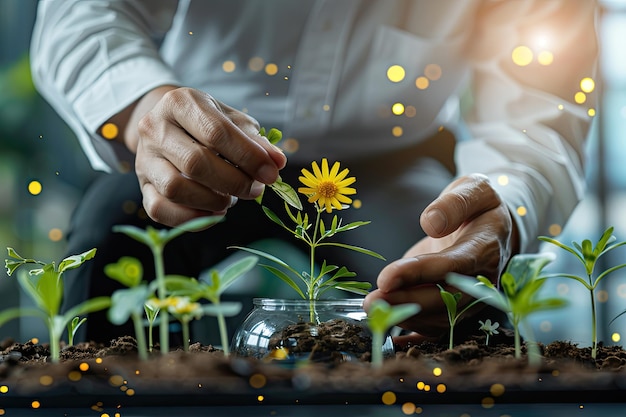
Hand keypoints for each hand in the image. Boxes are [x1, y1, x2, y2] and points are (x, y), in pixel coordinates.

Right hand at [117, 86, 286, 225]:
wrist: (168, 124)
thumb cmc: (207, 123)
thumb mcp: (232, 121)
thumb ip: (255, 141)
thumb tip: (277, 162)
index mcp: (180, 103)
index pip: (216, 133)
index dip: (248, 157)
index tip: (272, 173)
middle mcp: (155, 128)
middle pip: (195, 163)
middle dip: (234, 182)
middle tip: (255, 190)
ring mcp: (145, 159)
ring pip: (176, 188)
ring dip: (213, 201)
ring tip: (231, 199)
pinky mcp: (142, 186)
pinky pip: (161, 209)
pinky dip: (193, 218)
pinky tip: (214, 212)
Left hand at [363, 174, 518, 340]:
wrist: (493, 227)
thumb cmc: (479, 206)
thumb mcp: (473, 189)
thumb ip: (455, 202)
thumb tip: (430, 223)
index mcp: (486, 248)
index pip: (452, 265)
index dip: (419, 273)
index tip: (387, 277)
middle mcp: (481, 280)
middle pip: (445, 300)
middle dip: (406, 302)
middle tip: (372, 301)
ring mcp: (471, 298)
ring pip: (440, 318)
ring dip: (405, 317)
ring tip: (371, 308)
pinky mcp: (458, 307)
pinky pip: (438, 327)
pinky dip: (413, 333)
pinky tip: (388, 331)